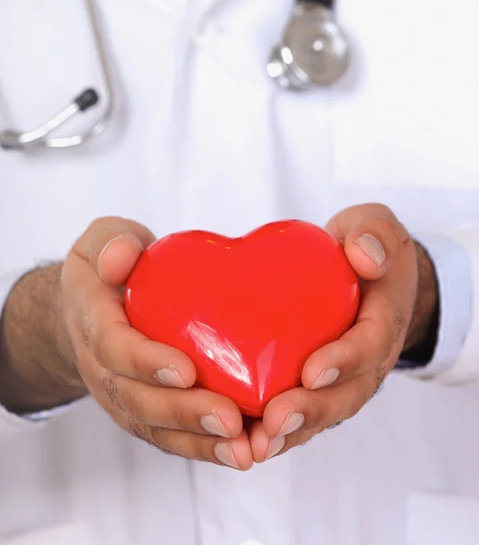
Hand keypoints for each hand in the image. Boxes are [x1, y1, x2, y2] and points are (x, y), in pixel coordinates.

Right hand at [60, 217, 252, 468]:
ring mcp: (123, 395)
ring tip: (243, 449)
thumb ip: (112, 243)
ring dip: (199, 442)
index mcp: (93, 322)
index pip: (112, 347)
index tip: (186, 370)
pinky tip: (242, 450)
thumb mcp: (103, 242)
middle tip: (229, 420)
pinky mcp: (144, 411)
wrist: (91, 310)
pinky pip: (171, 436)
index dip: (146, 362)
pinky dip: (204, 448)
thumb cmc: (108, 272)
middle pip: (138, 401)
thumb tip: (121, 256)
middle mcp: (103, 369)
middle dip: (184, 413)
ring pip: (156, 428)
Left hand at [249, 204, 437, 462]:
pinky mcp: (316, 384)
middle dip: (310, 411)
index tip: (312, 371)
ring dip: (291, 433)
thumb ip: (374, 233)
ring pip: (322, 414)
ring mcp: (342, 378)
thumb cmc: (364, 253)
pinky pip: (301, 412)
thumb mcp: (375, 227)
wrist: (365, 274)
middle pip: (344, 395)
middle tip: (275, 422)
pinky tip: (245, 440)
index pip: (368, 345)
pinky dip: (277, 430)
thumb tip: (364, 255)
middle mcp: (365, 361)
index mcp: (381, 322)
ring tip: (257, 444)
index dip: (344, 361)